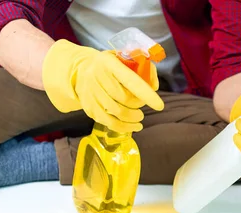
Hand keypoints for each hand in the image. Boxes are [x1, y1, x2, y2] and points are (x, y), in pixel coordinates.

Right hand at [42, 40, 163, 132]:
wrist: (81, 71)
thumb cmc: (111, 66)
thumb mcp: (125, 58)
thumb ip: (143, 68)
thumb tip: (154, 86)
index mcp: (108, 63)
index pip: (130, 80)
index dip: (145, 94)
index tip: (159, 105)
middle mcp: (96, 76)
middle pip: (124, 99)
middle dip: (138, 104)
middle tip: (142, 104)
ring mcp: (90, 93)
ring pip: (117, 112)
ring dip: (133, 117)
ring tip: (139, 116)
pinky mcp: (88, 107)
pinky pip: (109, 122)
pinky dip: (124, 127)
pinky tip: (134, 126)